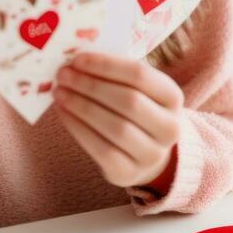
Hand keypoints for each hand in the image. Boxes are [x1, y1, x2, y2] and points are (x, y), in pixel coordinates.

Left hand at [52, 51, 182, 187]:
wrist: (143, 151)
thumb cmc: (132, 108)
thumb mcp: (133, 87)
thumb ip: (111, 73)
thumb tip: (74, 61)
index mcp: (172, 96)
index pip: (140, 75)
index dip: (105, 65)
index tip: (77, 59)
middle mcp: (170, 127)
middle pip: (128, 101)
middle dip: (90, 85)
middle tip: (63, 75)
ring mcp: (153, 154)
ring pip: (116, 127)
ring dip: (82, 106)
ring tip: (60, 92)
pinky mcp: (129, 174)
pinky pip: (101, 150)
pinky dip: (78, 128)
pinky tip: (63, 113)